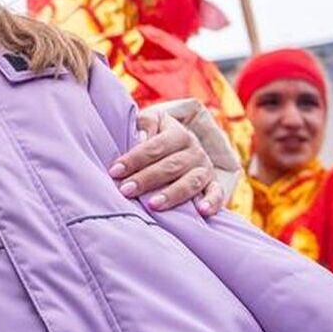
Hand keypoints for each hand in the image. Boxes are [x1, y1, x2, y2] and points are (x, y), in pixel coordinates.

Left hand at [121, 99, 240, 215]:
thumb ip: (145, 123)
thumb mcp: (152, 120)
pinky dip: (212, 202)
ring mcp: (205, 169)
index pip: (155, 146)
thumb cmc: (158, 135)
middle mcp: (195, 151)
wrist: (184, 144)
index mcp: (179, 134)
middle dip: (146, 179)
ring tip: (153, 205)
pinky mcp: (213, 185)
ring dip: (172, 194)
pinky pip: (217, 194)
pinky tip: (202, 211)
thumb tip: (141, 137)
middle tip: (125, 190)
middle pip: (171, 166)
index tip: (115, 171)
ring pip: (191, 181)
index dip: (134, 158)